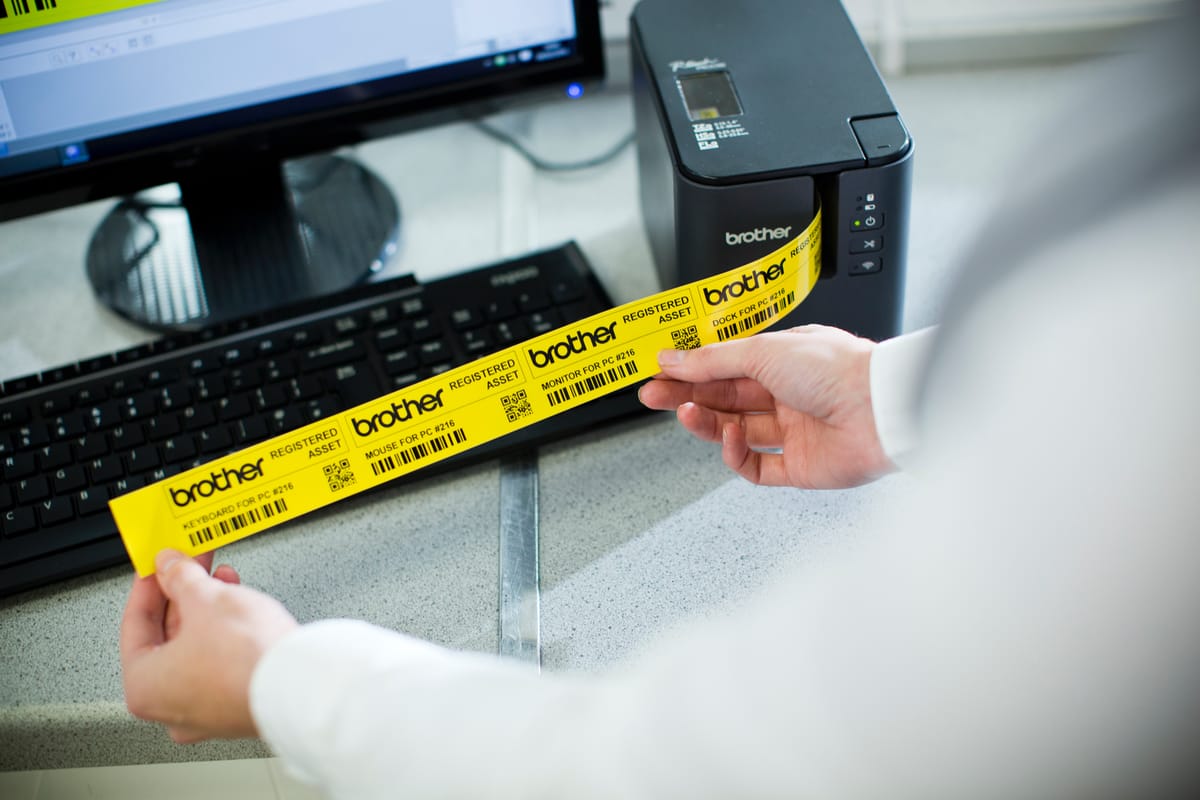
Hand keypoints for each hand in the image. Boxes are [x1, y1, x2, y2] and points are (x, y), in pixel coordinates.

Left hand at [120, 549, 297, 742]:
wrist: (300, 685)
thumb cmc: (246, 658)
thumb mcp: (206, 598)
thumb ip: (181, 577)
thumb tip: (169, 566)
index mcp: (144, 687)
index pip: (136, 624)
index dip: (150, 585)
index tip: (160, 565)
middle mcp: (169, 707)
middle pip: (168, 637)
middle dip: (184, 595)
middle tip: (193, 566)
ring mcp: (205, 711)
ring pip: (196, 649)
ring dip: (208, 610)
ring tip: (223, 579)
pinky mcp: (236, 705)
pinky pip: (220, 662)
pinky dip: (225, 634)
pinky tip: (240, 607)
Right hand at [638, 324, 892, 488]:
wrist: (882, 410)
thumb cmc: (839, 369)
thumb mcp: (764, 350)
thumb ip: (714, 359)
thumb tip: (676, 357)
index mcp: (785, 359)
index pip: (726, 365)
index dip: (691, 368)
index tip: (660, 370)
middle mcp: (790, 394)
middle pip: (726, 398)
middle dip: (688, 395)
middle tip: (654, 395)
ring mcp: (795, 431)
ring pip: (736, 431)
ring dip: (708, 423)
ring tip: (688, 415)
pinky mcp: (800, 467)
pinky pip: (757, 467)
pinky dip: (738, 456)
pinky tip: (731, 441)